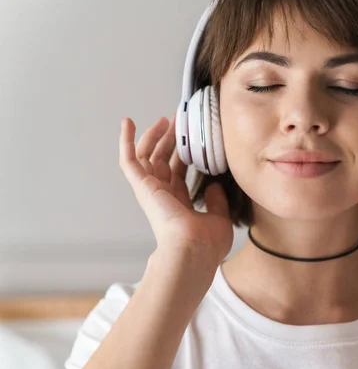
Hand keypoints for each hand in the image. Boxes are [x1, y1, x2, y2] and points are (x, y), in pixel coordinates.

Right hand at [119, 114, 233, 265]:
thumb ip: (216, 201)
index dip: (182, 153)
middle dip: (170, 139)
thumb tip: (215, 185)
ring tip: (165, 119)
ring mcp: (150, 190)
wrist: (193, 249)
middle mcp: (162, 196)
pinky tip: (127, 122)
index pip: (177, 173)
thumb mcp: (220, 218)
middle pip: (162, 160)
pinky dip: (126, 141)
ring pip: (147, 156)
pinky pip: (129, 160)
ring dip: (154, 136)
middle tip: (178, 120)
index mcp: (179, 204)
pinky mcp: (142, 186)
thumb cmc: (207, 243)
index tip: (189, 136)